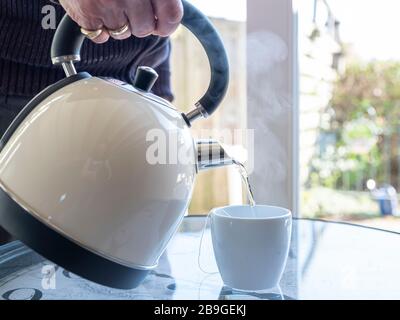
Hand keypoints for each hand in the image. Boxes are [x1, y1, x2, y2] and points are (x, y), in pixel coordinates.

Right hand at [59, 0, 182, 42]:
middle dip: (138, 23)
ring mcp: (108, 4)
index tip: (162, 25)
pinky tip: (93, 8)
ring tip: (107, 2)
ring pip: (123, 34)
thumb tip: (169, 19)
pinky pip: (100, 36)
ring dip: (117, 23)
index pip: (171, 15)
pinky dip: (97, 27)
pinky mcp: (87, 13)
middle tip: (127, 6)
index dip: (167, 25)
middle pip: (145, 28)